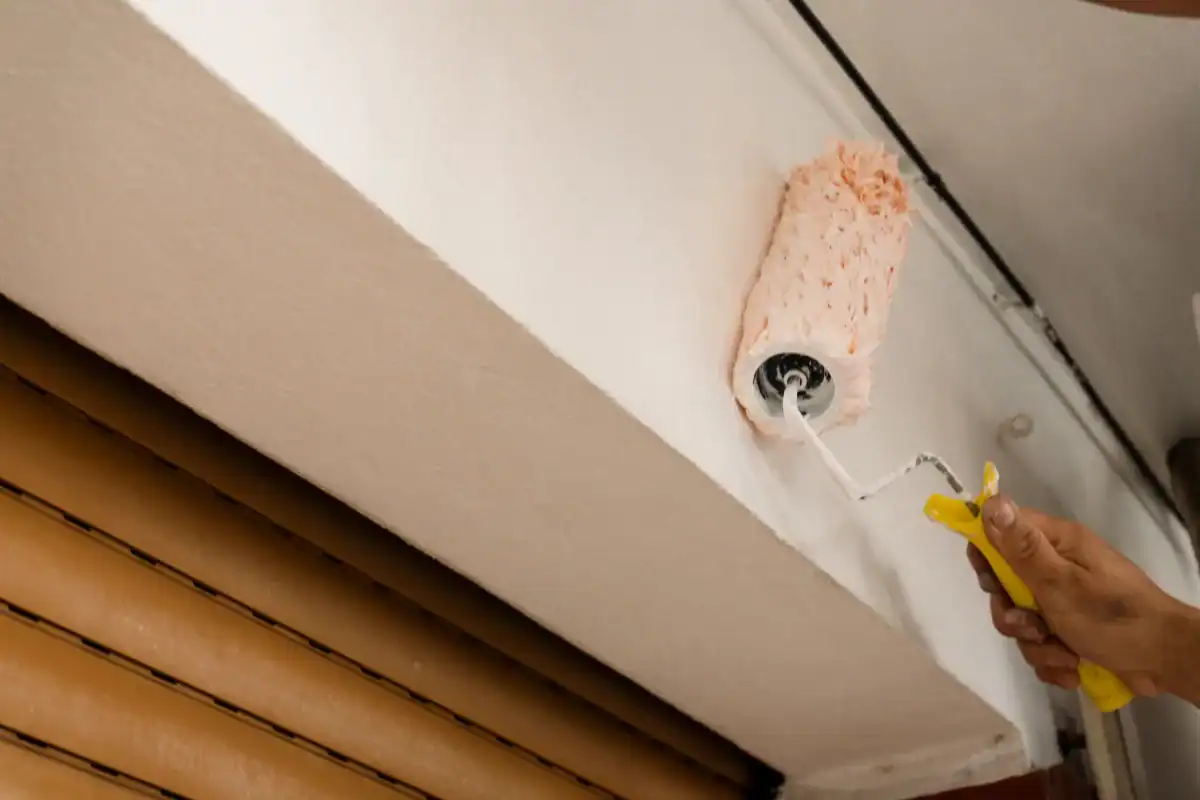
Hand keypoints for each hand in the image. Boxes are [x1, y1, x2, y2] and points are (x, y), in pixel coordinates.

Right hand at [967, 495, 1187, 696]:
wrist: (1166, 659)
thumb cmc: (1112, 616)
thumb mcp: (1059, 582)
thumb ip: (1022, 547)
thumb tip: (993, 500)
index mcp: (1057, 543)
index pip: (1001, 532)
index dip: (987, 557)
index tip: (991, 584)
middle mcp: (1058, 565)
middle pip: (1005, 585)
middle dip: (1013, 616)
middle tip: (1033, 628)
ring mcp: (1064, 598)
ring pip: (1022, 620)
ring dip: (1037, 645)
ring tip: (1065, 656)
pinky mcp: (1071, 628)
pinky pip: (1040, 643)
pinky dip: (1052, 660)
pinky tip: (1072, 669)